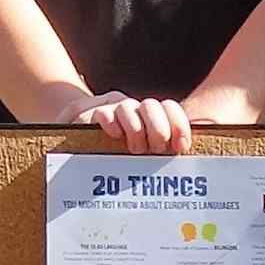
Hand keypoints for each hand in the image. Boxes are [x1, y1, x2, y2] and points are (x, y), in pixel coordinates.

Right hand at [77, 91, 194, 156]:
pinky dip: (112, 125)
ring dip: (136, 131)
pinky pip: (105, 114)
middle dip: (158, 129)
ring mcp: (114, 110)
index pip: (170, 108)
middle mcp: (135, 110)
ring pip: (129, 108)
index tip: (180, 147)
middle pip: (152, 105)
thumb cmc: (121, 154)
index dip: (179, 125)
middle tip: (155, 150)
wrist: (82, 138)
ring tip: (135, 150)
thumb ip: (162, 152)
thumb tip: (182, 158)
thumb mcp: (146, 154)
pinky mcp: (94, 115)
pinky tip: (115, 137)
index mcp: (152, 117)